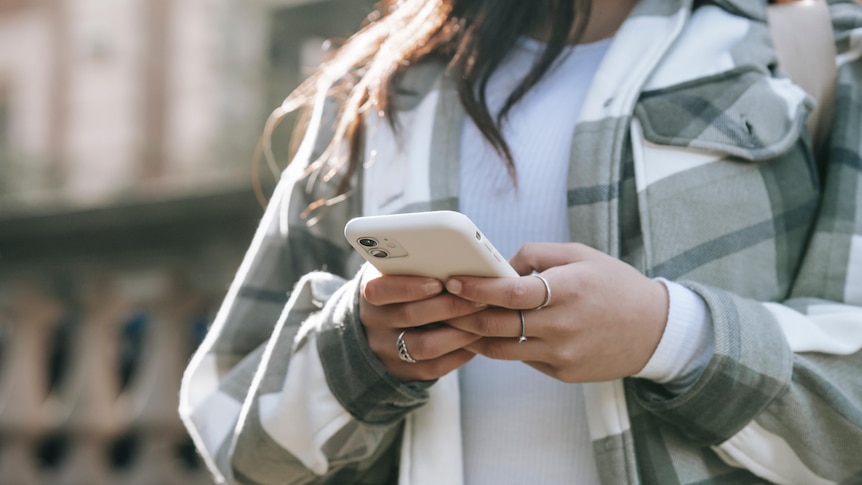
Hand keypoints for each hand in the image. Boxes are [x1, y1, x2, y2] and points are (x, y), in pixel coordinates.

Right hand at [358, 266, 486, 380]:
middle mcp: (373, 323)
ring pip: (425, 346)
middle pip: (410, 316)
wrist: (377, 329)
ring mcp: (385, 350)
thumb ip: (415, 266)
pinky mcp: (400, 372)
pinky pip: (433, 368)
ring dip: (458, 334)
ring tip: (482, 322)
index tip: (439, 282)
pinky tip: (475, 343)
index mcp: (370, 292)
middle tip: (479, 300)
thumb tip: (457, 258)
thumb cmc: (400, 290)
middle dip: (450, 307)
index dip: (410, 287)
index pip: (381, 290)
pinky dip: (458, 355)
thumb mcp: (395, 274)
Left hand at [444, 242, 668, 382]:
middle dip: (462, 315)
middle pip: (497, 324)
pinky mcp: (563, 373)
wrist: (655, 330)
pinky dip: (503, 347)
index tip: (453, 281)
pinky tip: (489, 335)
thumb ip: (536, 254)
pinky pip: (522, 359)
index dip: (477, 288)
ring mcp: (562, 354)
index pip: (510, 292)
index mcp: (567, 290)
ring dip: (474, 336)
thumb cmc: (615, 284)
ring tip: (455, 323)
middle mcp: (562, 325)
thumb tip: (499, 266)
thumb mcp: (581, 255)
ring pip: (501, 349)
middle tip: (441, 305)